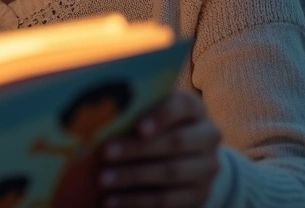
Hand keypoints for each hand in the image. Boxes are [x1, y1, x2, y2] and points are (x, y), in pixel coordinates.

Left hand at [99, 91, 220, 207]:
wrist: (183, 157)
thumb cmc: (152, 125)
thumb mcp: (147, 113)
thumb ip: (131, 111)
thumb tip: (97, 115)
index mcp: (194, 109)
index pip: (182, 107)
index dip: (161, 116)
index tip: (138, 128)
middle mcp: (207, 136)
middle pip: (175, 142)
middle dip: (137, 149)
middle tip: (105, 153)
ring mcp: (207, 168)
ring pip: (171, 173)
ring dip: (133, 177)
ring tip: (103, 180)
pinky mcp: (199, 195)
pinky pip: (168, 201)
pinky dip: (137, 202)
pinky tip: (111, 201)